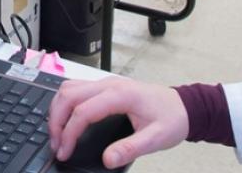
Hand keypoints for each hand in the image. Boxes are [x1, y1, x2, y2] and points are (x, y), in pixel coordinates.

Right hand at [48, 76, 187, 167]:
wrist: (184, 106)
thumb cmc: (172, 119)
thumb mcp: (156, 138)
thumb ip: (130, 149)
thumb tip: (107, 160)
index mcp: (121, 95)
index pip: (83, 111)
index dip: (69, 133)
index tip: (64, 152)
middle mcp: (109, 84)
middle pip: (68, 95)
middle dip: (56, 121)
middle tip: (57, 145)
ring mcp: (106, 83)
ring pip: (68, 88)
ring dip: (57, 110)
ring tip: (58, 135)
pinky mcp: (105, 87)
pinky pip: (75, 89)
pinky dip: (65, 104)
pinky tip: (66, 120)